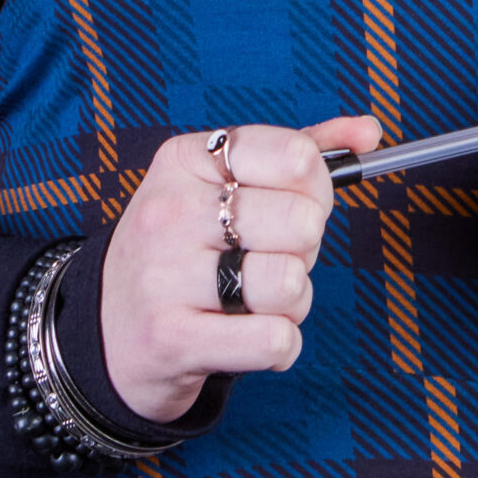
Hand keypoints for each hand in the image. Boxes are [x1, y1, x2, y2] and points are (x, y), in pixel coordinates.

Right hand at [100, 112, 380, 421]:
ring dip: (293, 302)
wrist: (107, 332)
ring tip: (255, 300)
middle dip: (305, 248)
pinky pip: (276, 340)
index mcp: (186, 160)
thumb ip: (298, 151)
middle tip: (268, 257)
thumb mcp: (222, 185)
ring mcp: (164, 276)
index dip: (316, 187)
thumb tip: (370, 131)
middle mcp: (169, 210)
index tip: (294, 202)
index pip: (296, 155)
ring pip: (291, 283)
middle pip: (302, 222)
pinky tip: (247, 336)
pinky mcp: (171, 339)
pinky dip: (279, 345)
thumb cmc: (184, 250)